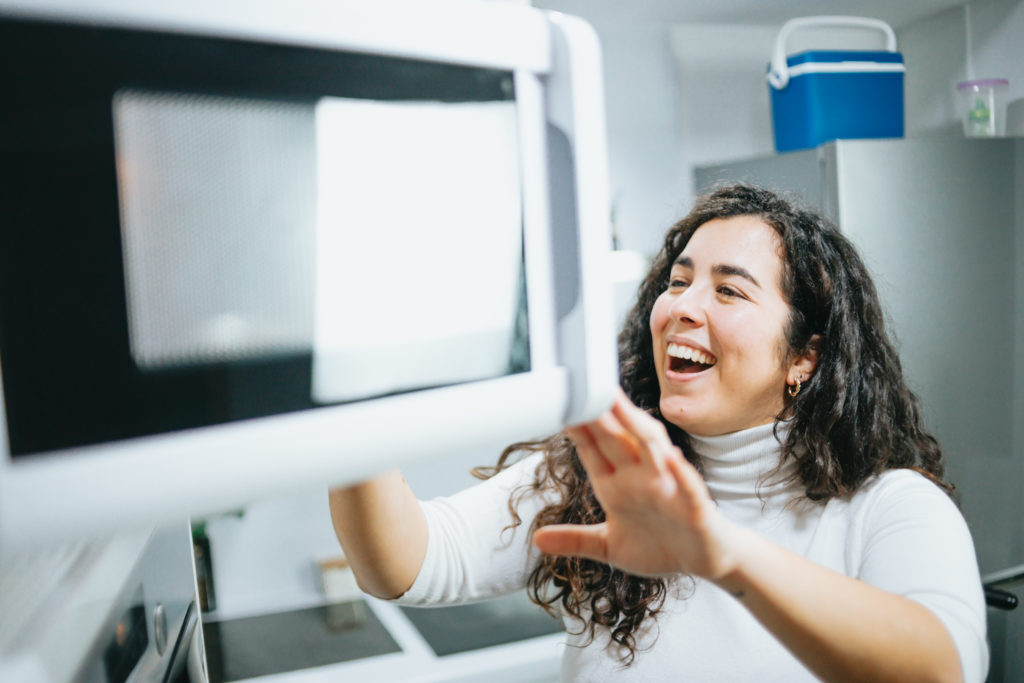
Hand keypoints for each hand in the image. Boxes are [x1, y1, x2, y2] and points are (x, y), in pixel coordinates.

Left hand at [533, 389, 742, 579]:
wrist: (706, 561)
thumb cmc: (660, 546)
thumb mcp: (609, 546)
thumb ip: (575, 540)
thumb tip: (536, 539)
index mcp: (616, 485)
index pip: (592, 449)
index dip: (576, 426)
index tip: (558, 401)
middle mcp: (641, 479)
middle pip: (618, 440)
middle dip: (600, 415)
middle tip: (583, 384)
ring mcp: (668, 489)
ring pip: (652, 451)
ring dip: (636, 428)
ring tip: (620, 407)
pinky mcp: (694, 507)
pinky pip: (688, 487)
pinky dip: (680, 472)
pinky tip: (671, 458)